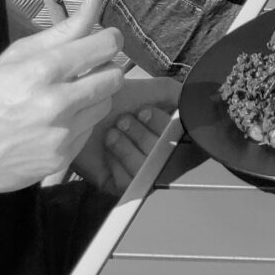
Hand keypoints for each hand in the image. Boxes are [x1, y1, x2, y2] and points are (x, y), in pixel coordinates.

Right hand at [0, 0, 126, 199]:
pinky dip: (79, 123)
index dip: (109, 39)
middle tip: (83, 71)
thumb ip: (63, 29)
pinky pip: (89, 131)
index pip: (105, 46)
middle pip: (114, 76)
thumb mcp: (16, 55)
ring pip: (105, 104)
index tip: (102, 41)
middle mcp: (57, 103)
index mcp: (43, 70)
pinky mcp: (61, 159)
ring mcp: (61, 135)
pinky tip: (54, 123)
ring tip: (66, 97)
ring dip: (93, 97)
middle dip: (104, 69)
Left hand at [73, 78, 179, 198]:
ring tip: (112, 133)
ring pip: (147, 170)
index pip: (183, 141)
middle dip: (142, 135)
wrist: (79, 110)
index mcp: (168, 133)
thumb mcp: (149, 89)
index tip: (145, 111)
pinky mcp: (120, 186)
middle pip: (165, 156)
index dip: (164, 127)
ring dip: (128, 148)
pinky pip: (129, 184)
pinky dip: (118, 165)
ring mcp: (140, 172)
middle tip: (123, 120)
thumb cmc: (112, 99)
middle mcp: (158, 154)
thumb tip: (195, 101)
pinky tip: (107, 152)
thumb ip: (176, 93)